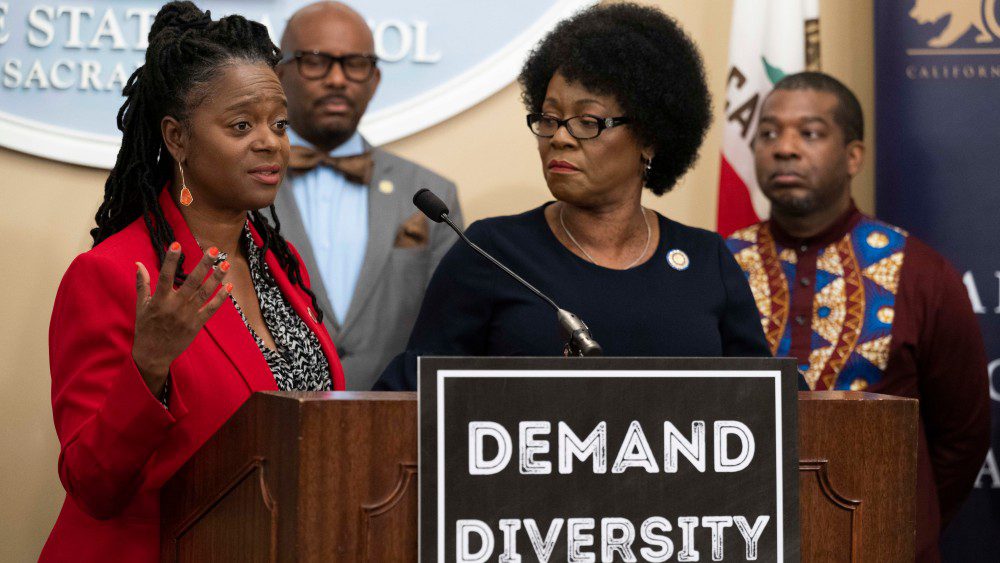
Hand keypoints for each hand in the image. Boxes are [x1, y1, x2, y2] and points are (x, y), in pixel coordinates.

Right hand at [132, 242, 231, 395]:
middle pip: (191, 282)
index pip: (165, 276)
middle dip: (203, 265)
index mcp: (159, 300)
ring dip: (216, 278)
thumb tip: (138, 264)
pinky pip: (211, 309)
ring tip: (225, 263)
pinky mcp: (197, 324)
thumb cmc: (146, 327)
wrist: (153, 354)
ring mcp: (187, 315)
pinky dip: (220, 298)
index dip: (170, 261)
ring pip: (204, 293)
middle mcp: (174, 306)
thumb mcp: (141, 305)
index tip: (177, 244)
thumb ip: (142, 284)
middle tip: (213, 250)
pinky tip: (228, 285)